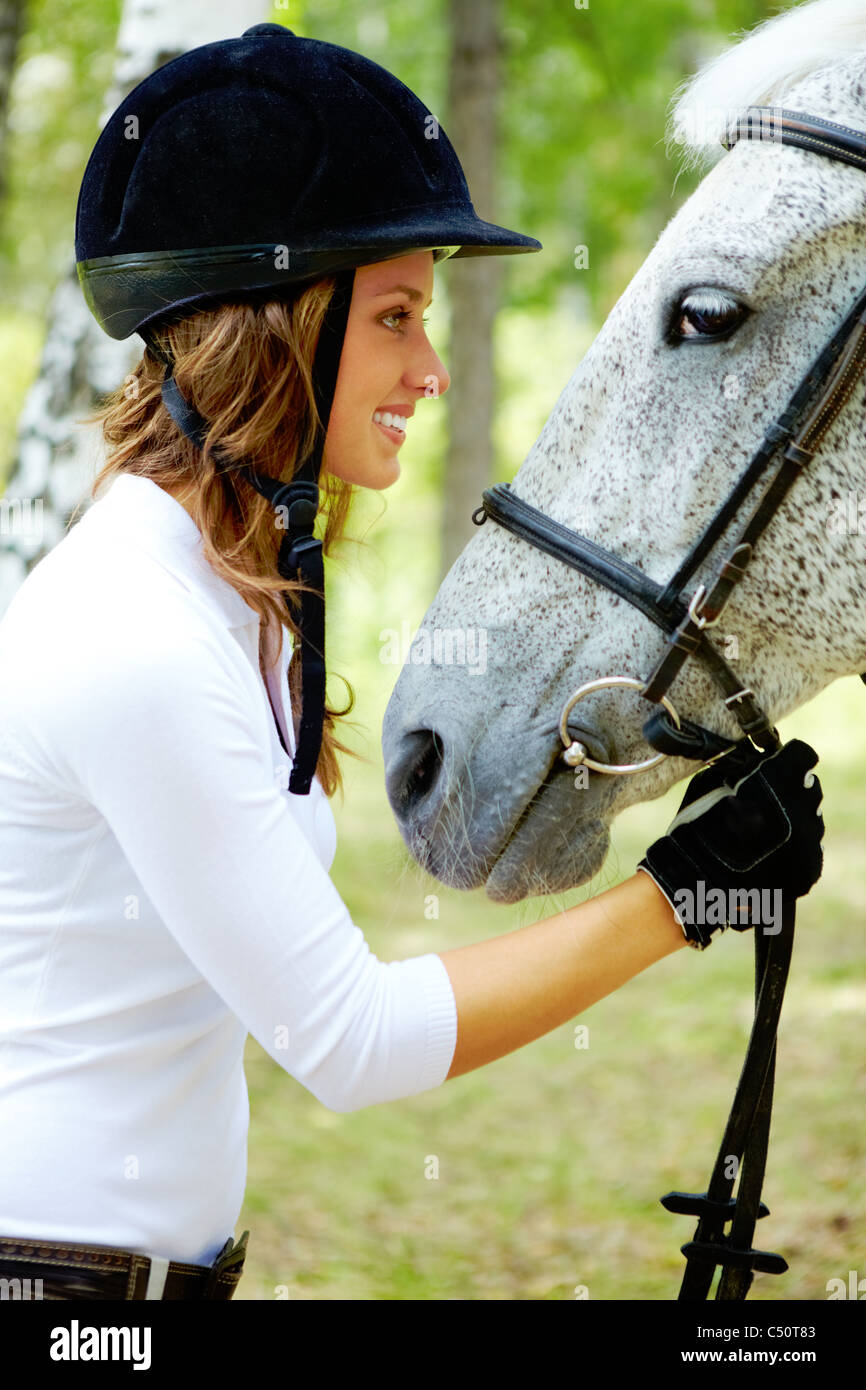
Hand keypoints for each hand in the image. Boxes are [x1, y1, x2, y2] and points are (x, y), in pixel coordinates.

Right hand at [637, 738, 823, 948]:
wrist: (696, 879)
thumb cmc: (698, 827)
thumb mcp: (713, 783)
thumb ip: (743, 768)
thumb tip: (758, 762)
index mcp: (781, 780)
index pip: (802, 756)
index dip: (787, 761)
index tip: (774, 769)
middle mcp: (803, 809)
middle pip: (809, 790)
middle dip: (789, 793)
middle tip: (762, 806)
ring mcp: (810, 842)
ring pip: (810, 821)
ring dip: (791, 823)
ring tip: (761, 836)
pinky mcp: (810, 870)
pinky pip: (808, 851)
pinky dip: (792, 851)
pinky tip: (768, 855)